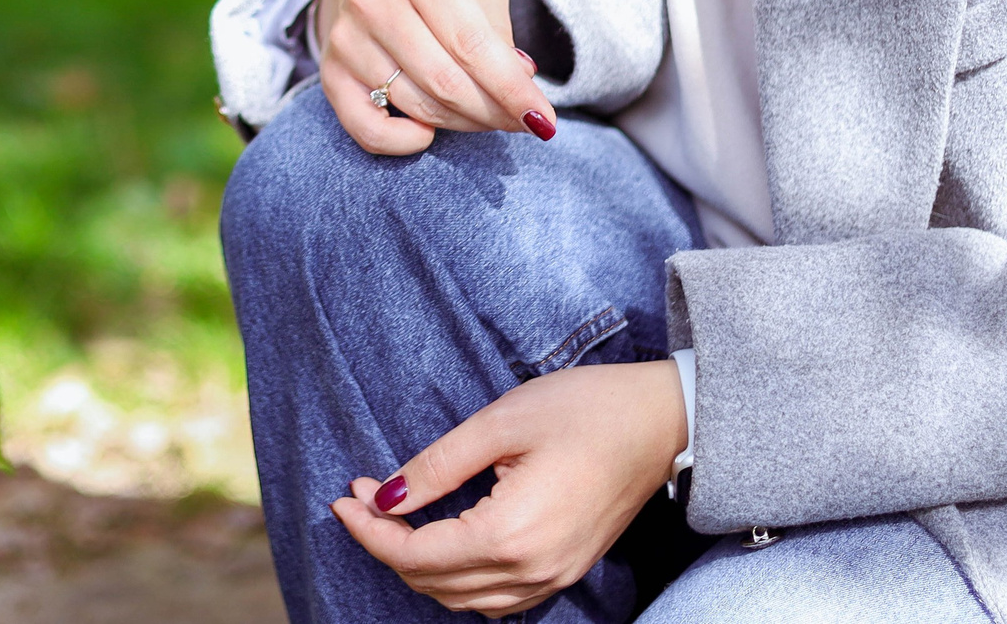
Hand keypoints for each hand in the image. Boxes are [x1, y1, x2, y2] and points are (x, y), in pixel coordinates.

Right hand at [316, 0, 551, 154]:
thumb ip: (498, 33)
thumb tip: (520, 86)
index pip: (472, 45)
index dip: (511, 90)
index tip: (542, 119)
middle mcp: (374, 1)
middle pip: (445, 82)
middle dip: (492, 112)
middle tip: (518, 121)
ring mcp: (346, 39)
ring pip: (416, 105)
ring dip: (462, 123)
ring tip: (484, 115)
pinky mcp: (330, 72)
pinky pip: (366, 128)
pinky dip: (403, 142)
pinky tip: (427, 131)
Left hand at [334, 360, 687, 616]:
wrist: (662, 421)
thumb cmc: (585, 408)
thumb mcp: (499, 422)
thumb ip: (437, 466)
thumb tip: (383, 496)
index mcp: (512, 535)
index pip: (417, 554)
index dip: (370, 530)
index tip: (344, 496)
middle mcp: (532, 571)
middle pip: (434, 583)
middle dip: (387, 544)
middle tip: (363, 496)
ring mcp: (553, 578)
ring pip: (463, 599)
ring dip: (419, 566)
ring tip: (392, 517)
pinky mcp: (565, 571)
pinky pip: (496, 599)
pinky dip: (458, 580)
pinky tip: (442, 542)